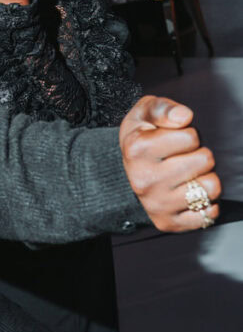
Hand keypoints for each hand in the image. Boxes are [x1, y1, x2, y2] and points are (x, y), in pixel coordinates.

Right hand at [120, 95, 219, 232]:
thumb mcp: (144, 113)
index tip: (174, 139)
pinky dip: (206, 204)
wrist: (121, 172)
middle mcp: (144, 180)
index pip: (191, 137)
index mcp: (137, 150)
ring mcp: (156, 204)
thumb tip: (184, 117)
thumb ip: (164, 108)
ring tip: (188, 175)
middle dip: (199, 155)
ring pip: (210, 188)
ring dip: (205, 178)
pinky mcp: (168, 223)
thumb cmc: (140, 138)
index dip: (188, 135)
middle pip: (204, 160)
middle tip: (183, 157)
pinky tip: (190, 194)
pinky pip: (208, 215)